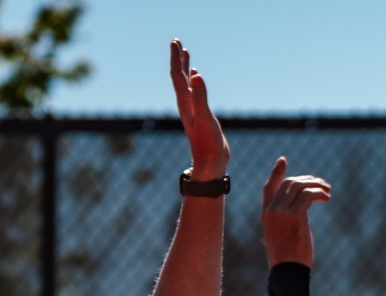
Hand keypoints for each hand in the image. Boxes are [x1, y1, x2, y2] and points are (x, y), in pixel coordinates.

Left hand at [169, 39, 228, 180]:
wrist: (210, 163)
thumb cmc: (208, 144)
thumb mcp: (205, 118)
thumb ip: (200, 97)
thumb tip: (196, 75)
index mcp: (186, 103)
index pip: (178, 76)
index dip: (176, 59)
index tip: (176, 42)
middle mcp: (187, 104)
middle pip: (179, 77)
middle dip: (178, 59)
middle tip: (177, 42)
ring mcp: (193, 109)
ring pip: (186, 84)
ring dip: (185, 68)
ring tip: (186, 55)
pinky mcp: (200, 114)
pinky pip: (194, 93)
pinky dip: (195, 82)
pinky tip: (197, 78)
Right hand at [260, 156, 331, 267]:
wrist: (287, 272)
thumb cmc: (287, 261)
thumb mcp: (280, 238)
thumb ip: (284, 223)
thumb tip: (298, 215)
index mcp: (266, 215)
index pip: (268, 187)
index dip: (276, 173)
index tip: (283, 160)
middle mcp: (271, 210)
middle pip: (289, 183)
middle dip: (307, 180)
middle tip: (323, 185)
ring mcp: (282, 212)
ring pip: (300, 186)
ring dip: (316, 185)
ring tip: (327, 192)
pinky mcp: (295, 215)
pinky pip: (308, 195)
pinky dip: (319, 193)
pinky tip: (326, 198)